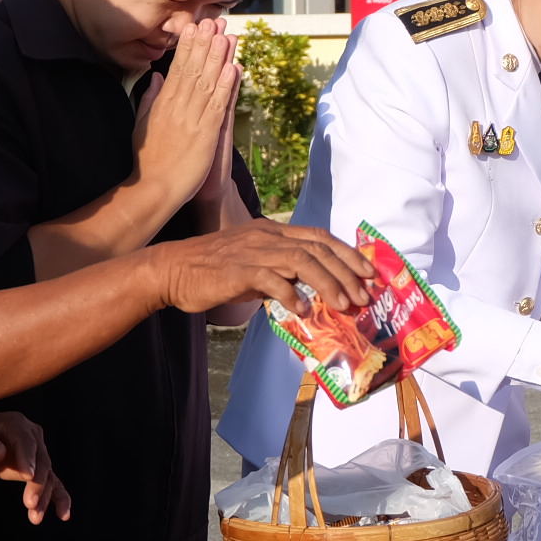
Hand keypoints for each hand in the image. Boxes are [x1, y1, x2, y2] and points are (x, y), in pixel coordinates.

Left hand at [0, 408, 68, 523]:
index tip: (28, 477)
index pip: (26, 442)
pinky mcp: (38, 469)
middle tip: (30, 504)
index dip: (28, 459)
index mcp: (16, 425)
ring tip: (36, 517)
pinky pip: (52, 483)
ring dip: (45, 497)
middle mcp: (33, 437)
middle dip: (38, 484)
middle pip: (41, 461)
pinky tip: (63, 514)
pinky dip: (60, 498)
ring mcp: (38, 453)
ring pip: (48, 476)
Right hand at [130, 20, 239, 210]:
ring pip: (206, 83)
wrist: (155, 189)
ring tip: (226, 36)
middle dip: (204, 45)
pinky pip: (217, 105)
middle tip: (213, 21)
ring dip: (217, 58)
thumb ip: (149, 98)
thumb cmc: (149, 160)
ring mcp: (191, 120)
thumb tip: (155, 76)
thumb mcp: (142, 124)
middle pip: (192, 70)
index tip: (194, 27)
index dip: (187, 47)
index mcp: (162, 105)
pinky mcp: (205, 135)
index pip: (177, 69)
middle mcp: (176, 108)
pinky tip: (233, 68)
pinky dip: (225, 86)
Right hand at [151, 220, 373, 313]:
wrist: (172, 270)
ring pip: (301, 260)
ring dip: (327, 282)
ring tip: (343, 304)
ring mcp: (252, 251)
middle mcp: (267, 236)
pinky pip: (271, 279)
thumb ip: (279, 273)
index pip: (318, 236)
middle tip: (363, 294)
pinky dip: (291, 293)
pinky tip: (303, 309)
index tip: (368, 272)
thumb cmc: (212, 272)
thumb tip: (307, 293)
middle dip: (346, 270)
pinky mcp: (238, 270)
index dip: (346, 252)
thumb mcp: (252, 266)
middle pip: (317, 247)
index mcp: (272, 231)